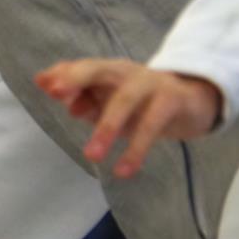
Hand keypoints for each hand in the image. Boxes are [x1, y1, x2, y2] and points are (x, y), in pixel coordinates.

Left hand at [36, 59, 222, 178]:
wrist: (194, 102)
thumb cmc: (142, 103)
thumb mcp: (110, 101)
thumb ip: (81, 97)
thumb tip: (52, 92)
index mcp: (109, 71)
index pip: (82, 67)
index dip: (64, 74)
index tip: (44, 85)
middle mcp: (127, 72)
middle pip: (100, 69)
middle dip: (77, 79)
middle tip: (56, 94)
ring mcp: (152, 84)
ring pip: (125, 101)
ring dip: (106, 127)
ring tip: (91, 156)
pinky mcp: (173, 101)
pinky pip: (153, 124)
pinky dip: (137, 148)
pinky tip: (124, 170)